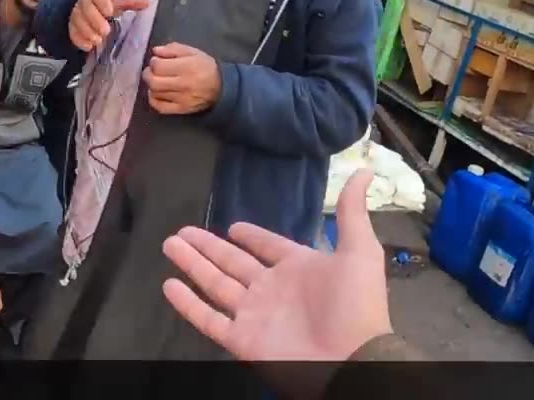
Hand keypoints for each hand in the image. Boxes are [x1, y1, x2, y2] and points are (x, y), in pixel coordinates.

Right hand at [68, 0, 148, 52]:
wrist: (88, 7)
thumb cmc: (106, 4)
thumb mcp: (118, 1)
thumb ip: (132, 2)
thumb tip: (148, 2)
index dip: (102, 3)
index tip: (109, 12)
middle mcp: (85, 4)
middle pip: (86, 10)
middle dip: (95, 21)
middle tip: (106, 31)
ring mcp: (76, 16)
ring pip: (78, 22)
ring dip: (88, 32)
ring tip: (99, 40)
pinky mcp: (72, 28)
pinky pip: (73, 34)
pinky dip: (80, 41)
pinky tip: (89, 47)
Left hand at [143, 43, 220, 114]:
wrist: (221, 88)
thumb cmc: (205, 67)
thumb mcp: (193, 52)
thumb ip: (173, 49)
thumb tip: (155, 51)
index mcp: (187, 67)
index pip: (158, 66)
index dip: (154, 62)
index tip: (157, 60)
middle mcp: (183, 84)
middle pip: (154, 81)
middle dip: (148, 74)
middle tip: (151, 71)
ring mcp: (181, 99)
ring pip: (155, 93)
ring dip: (151, 85)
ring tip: (156, 80)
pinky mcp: (181, 110)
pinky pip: (160, 107)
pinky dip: (153, 99)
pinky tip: (157, 93)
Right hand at [161, 169, 391, 361]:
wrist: (351, 362)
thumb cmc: (355, 306)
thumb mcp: (360, 252)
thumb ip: (351, 213)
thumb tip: (364, 171)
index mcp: (298, 268)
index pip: (268, 247)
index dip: (252, 237)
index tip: (233, 226)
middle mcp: (271, 289)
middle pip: (232, 262)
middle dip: (208, 246)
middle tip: (182, 230)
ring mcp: (254, 314)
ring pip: (215, 284)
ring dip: (192, 263)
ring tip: (170, 244)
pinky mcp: (242, 338)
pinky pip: (208, 319)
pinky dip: (188, 304)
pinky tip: (169, 285)